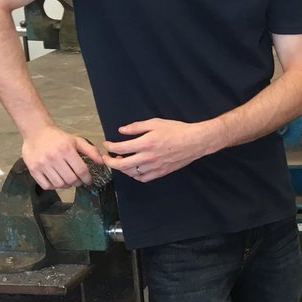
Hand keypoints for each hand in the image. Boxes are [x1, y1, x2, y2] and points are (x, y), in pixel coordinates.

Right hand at [22, 125, 104, 188]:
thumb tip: (102, 162)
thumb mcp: (76, 140)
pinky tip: (57, 181)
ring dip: (66, 185)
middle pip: (70, 179)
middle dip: (77, 182)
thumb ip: (91, 150)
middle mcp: (53, 158)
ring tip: (68, 181)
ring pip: (59, 184)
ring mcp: (42, 165)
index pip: (81, 170)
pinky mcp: (33, 170)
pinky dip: (54, 186)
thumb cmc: (58, 137)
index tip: (88, 180)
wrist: (36, 132)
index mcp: (66, 149)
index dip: (87, 178)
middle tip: (78, 181)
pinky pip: (46, 186)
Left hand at [103, 117, 217, 182]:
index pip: (121, 148)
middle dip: (110, 162)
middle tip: (106, 158)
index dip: (110, 147)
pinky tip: (134, 169)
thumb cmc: (176, 130)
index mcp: (146, 143)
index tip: (107, 144)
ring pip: (131, 173)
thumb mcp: (156, 123)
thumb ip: (137, 127)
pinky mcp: (161, 172)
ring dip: (122, 168)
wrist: (195, 142)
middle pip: (122, 165)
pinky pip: (143, 178)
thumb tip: (121, 130)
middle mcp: (148, 157)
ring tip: (121, 161)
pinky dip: (135, 175)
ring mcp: (154, 167)